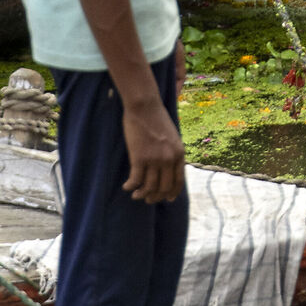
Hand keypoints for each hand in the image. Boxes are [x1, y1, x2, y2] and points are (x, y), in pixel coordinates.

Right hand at [121, 89, 185, 204]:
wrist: (145, 105)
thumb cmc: (156, 118)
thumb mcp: (172, 136)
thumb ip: (172, 152)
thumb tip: (168, 170)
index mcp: (179, 153)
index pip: (179, 181)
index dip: (172, 193)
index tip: (167, 199)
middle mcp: (169, 158)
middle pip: (164, 188)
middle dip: (155, 197)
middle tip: (147, 199)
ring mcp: (155, 159)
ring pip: (149, 187)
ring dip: (142, 195)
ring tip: (136, 195)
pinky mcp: (140, 158)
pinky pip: (135, 180)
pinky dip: (130, 186)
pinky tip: (126, 186)